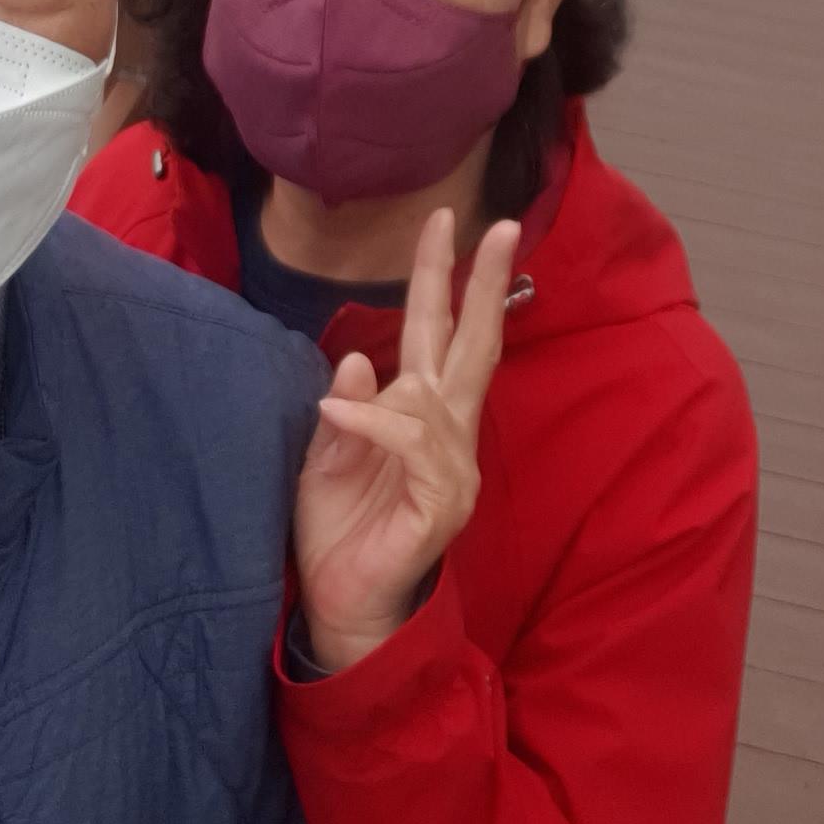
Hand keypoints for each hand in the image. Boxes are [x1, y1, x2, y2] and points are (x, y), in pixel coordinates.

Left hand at [293, 210, 519, 673]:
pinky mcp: (444, 503)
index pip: (439, 330)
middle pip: (474, 344)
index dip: (442, 276)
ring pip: (434, 396)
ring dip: (390, 391)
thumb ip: (343, 407)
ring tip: (338, 407)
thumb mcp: (323, 454)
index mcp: (418, 411)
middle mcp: (447, 432)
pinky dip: (376, 423)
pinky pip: (415, 443)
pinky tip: (341, 414)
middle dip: (485, 284)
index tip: (445, 219)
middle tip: (500, 225)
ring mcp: (453, 468)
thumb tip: (357, 355)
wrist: (340, 604)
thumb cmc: (337, 528)